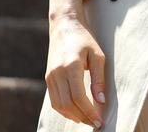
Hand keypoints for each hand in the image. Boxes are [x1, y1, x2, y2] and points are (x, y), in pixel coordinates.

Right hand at [45, 13, 106, 128]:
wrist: (64, 26)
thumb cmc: (85, 39)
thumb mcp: (97, 55)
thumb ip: (98, 78)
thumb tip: (100, 101)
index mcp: (71, 66)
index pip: (79, 97)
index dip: (89, 111)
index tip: (99, 120)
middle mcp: (57, 74)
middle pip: (68, 104)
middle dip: (82, 117)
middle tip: (95, 123)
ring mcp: (50, 77)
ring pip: (58, 105)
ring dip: (72, 116)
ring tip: (87, 120)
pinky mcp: (48, 78)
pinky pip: (54, 100)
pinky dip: (64, 109)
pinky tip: (75, 112)